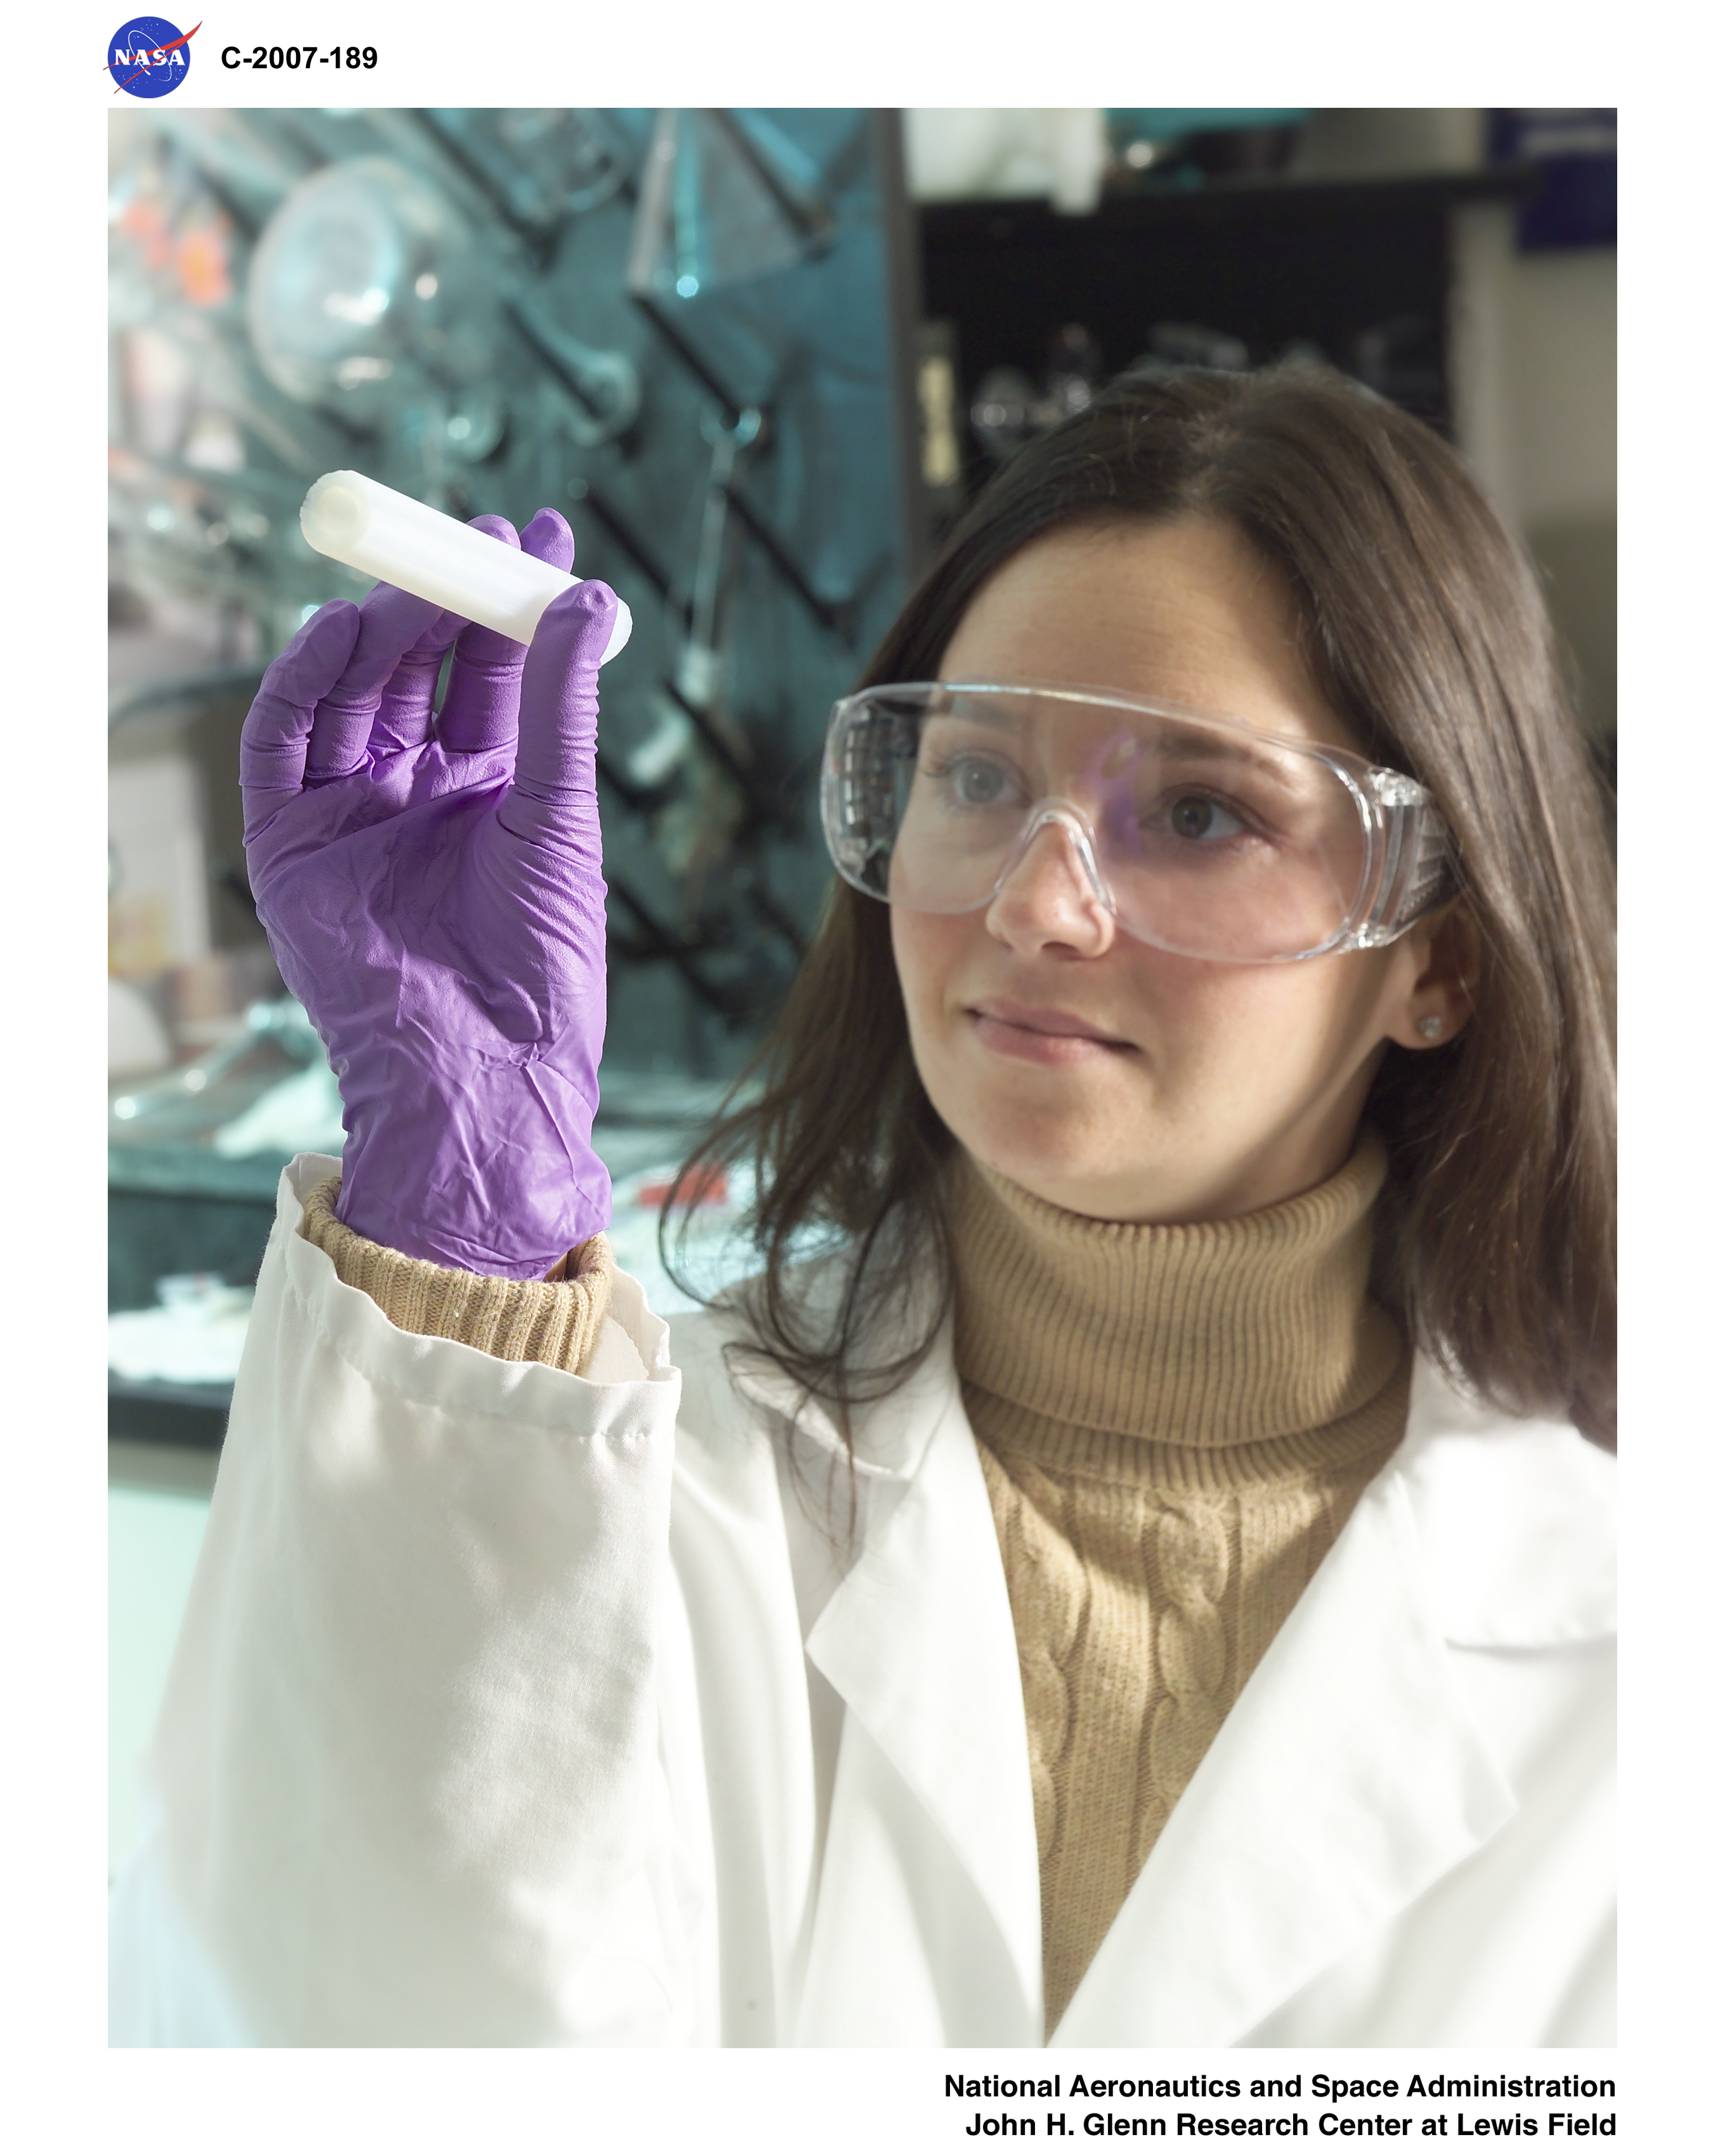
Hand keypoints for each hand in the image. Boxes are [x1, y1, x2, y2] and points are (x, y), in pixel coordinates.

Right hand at [241, 509, 617, 1278]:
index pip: (495, 675)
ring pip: (353, 691)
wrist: (482, 1063)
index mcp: (491, 795)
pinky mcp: (289, 844)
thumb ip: (559, 708)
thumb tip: (584, 599)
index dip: (512, 604)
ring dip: (384, 626)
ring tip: (424, 574)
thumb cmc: (539, 960)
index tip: (542, 534)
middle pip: (420, 670)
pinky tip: (337, 627)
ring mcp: (349, 816)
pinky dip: (300, 679)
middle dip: (449, 597)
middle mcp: (416, 796)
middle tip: (479, 532)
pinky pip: (280, 741)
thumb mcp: (560, 815)